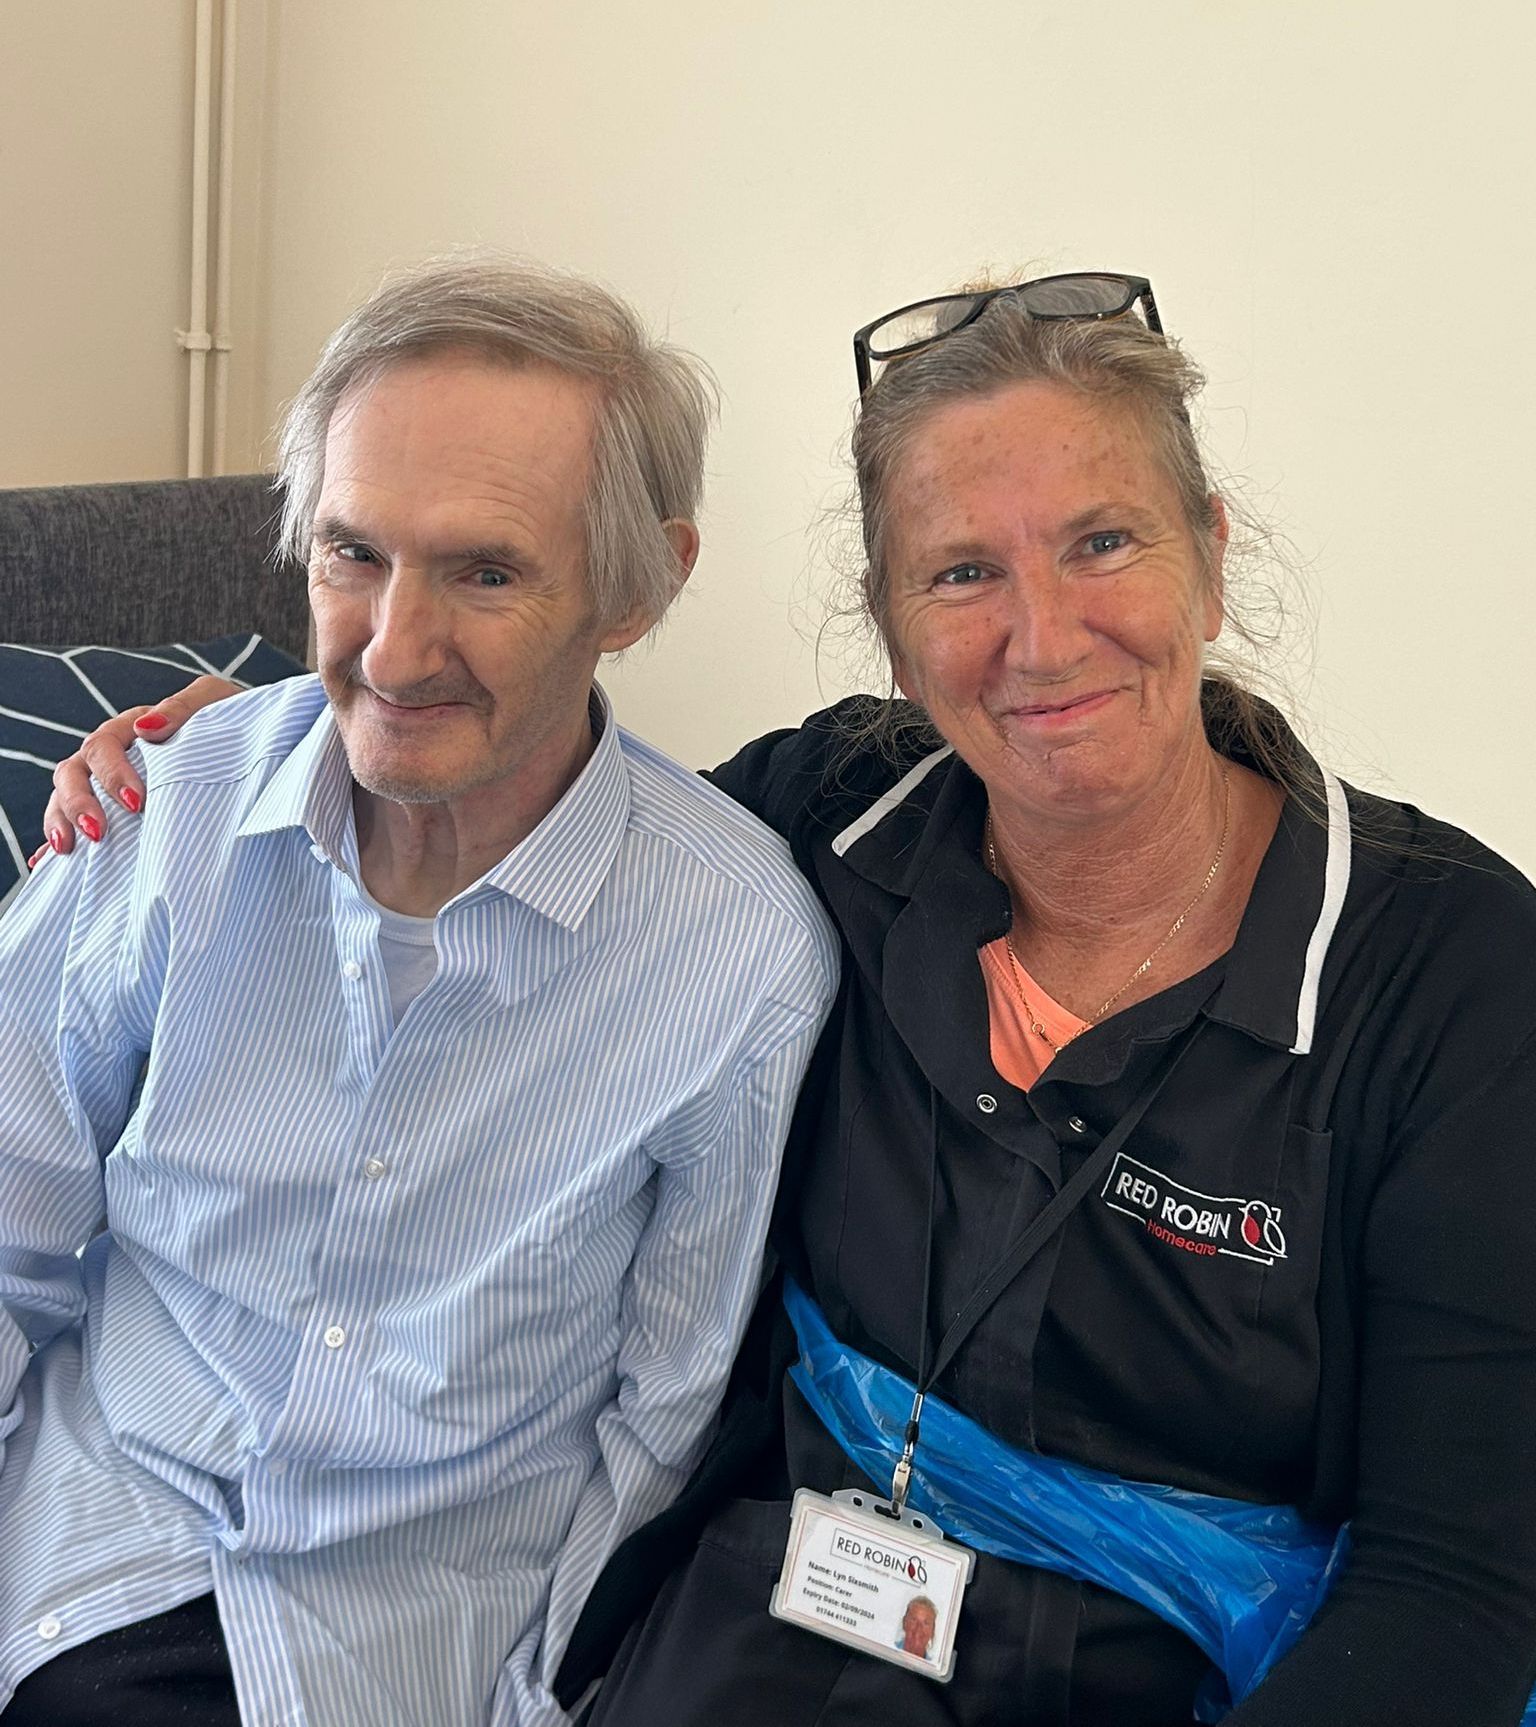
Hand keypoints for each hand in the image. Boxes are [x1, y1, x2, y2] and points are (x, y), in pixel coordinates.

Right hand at [40, 676, 241, 853]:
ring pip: (63, 797)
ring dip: (60, 822)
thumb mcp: (214, 702)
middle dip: (80, 804)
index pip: (102, 746)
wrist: (251, 745)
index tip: (137, 802)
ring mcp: (106, 784)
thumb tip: (145, 728)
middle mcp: (112, 755)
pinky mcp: (112, 812)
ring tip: (69, 848)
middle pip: (72, 772)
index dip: (112, 774)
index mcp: (132, 728)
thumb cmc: (233, 722)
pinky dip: (56, 840)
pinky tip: (47, 862)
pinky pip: (75, 825)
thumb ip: (182, 707)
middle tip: (99, 833)